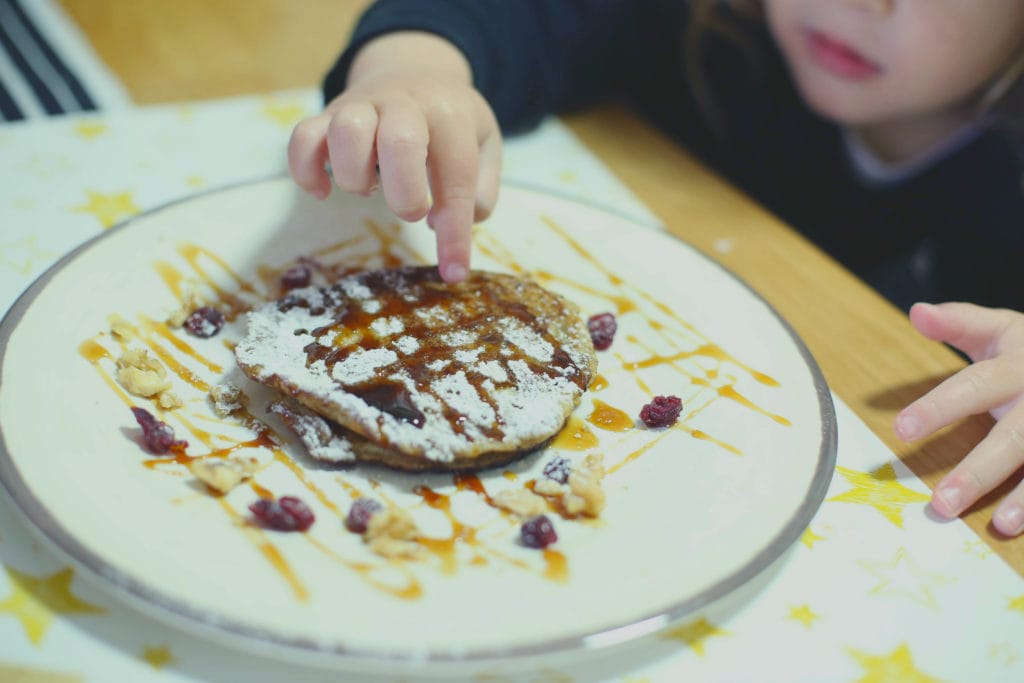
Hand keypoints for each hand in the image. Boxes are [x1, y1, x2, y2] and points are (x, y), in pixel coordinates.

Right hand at [287, 32, 501, 281]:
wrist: (412, 68)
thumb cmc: (450, 122)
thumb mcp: (484, 145)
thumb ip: (482, 190)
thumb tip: (446, 228)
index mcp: (449, 114)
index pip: (457, 177)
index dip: (455, 232)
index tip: (454, 271)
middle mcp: (404, 103)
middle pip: (400, 143)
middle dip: (406, 195)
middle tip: (412, 210)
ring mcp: (361, 105)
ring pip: (346, 133)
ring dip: (357, 178)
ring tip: (371, 189)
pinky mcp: (327, 114)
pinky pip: (302, 138)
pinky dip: (306, 171)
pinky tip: (322, 191)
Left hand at [895, 302, 1023, 534]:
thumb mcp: (1003, 329)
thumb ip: (960, 322)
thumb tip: (919, 312)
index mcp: (1018, 365)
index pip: (974, 386)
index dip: (939, 407)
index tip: (901, 429)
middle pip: (1014, 437)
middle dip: (979, 471)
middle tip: (940, 502)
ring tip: (999, 524)